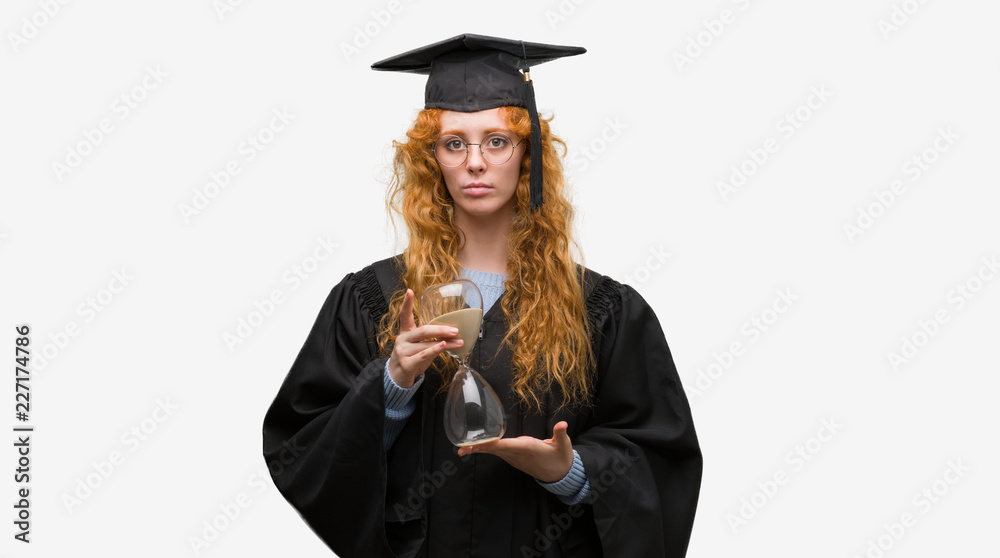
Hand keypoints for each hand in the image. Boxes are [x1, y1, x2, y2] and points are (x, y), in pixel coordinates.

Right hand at [388, 289, 463, 387]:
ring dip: (446, 344)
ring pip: (426, 344)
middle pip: (422, 331)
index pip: (404, 316)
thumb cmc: (411, 360)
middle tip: (455, 330)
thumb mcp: (419, 348)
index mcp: (405, 333)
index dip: (406, 303)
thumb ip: (431, 341)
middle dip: (440, 330)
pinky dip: (435, 350)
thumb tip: (452, 336)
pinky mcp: (406, 364)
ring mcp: (402, 352)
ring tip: (459, 342)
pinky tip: (443, 347)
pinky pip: (423, 356)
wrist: (397, 379)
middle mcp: (402, 340)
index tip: (410, 291)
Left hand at [457, 421, 574, 482]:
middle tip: (460, 449)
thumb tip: (562, 424)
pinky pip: (497, 453)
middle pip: (495, 450)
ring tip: (461, 448)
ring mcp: (515, 458)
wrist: (560, 475)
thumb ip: (561, 433)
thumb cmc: (561, 458)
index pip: (507, 445)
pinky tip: (475, 447)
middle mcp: (518, 454)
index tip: (479, 444)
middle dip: (478, 449)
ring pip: (494, 452)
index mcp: (528, 448)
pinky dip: (486, 449)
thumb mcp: (564, 445)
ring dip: (478, 450)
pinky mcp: (514, 459)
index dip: (493, 444)